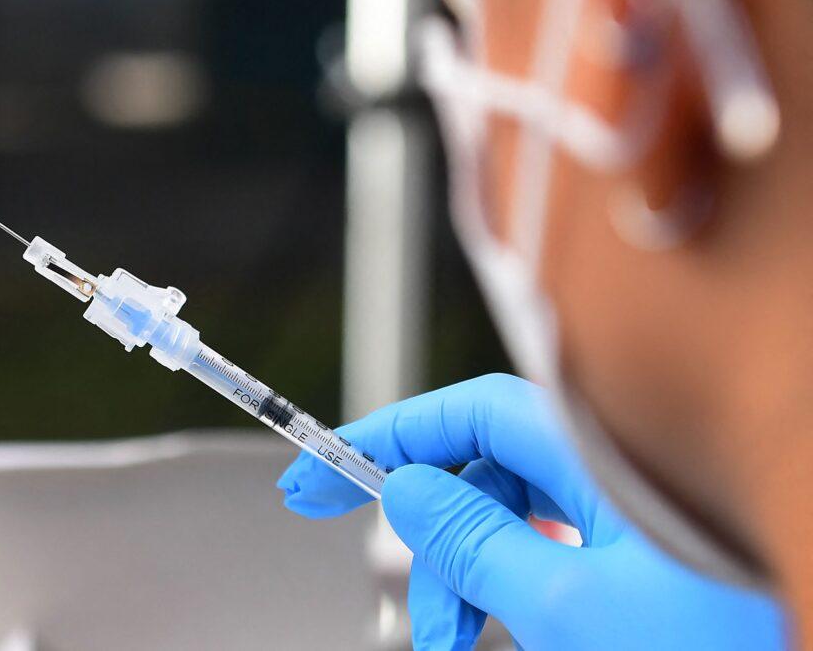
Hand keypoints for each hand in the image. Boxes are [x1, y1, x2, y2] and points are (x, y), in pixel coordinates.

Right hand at [277, 374, 784, 649]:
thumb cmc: (713, 647)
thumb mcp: (566, 604)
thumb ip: (473, 542)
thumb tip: (405, 490)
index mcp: (603, 454)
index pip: (470, 410)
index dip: (391, 435)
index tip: (324, 467)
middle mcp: (614, 467)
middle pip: (485, 473)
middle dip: (431, 543)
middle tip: (405, 612)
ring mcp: (630, 508)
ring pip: (514, 518)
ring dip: (469, 580)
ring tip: (453, 643)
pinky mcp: (641, 547)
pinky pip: (551, 545)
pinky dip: (513, 586)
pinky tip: (503, 626)